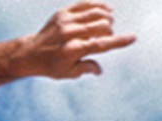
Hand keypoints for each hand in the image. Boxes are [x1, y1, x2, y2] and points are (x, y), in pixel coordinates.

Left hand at [20, 2, 135, 78]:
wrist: (29, 53)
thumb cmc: (50, 65)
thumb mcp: (67, 73)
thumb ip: (85, 68)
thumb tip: (99, 70)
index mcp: (72, 50)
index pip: (100, 44)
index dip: (119, 41)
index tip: (132, 38)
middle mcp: (69, 34)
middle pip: (102, 26)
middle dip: (109, 31)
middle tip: (105, 36)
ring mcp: (66, 21)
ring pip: (97, 12)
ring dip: (106, 18)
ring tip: (105, 24)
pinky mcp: (63, 12)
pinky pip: (86, 3)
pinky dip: (99, 5)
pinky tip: (105, 10)